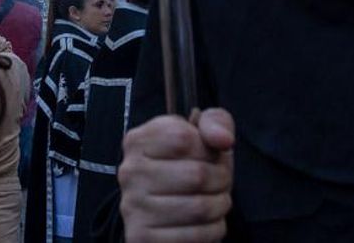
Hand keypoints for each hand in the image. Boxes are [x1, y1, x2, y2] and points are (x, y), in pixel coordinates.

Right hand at [119, 109, 234, 242]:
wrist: (163, 213)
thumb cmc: (186, 167)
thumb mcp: (201, 135)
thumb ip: (214, 122)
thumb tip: (223, 139)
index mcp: (138, 141)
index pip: (184, 137)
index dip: (208, 148)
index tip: (208, 155)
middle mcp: (130, 172)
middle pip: (197, 175)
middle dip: (222, 180)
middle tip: (220, 182)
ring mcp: (133, 207)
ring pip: (200, 208)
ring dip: (220, 205)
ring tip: (215, 201)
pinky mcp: (142, 238)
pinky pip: (196, 236)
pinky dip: (213, 230)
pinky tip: (206, 222)